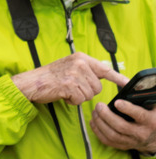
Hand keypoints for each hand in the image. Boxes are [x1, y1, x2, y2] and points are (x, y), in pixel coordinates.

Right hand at [11, 52, 127, 104]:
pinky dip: (71, 101)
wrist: (30, 82)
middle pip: (98, 86)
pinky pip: (80, 99)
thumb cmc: (50, 77)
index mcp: (81, 58)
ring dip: (78, 96)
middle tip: (71, 87)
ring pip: (90, 94)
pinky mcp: (69, 85)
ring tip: (65, 90)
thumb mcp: (69, 67)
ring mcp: (74, 74)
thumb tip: (102, 77)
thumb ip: (85, 70)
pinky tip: (62, 94)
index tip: (127, 83)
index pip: (104, 69)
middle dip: (86, 91)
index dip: (117, 78)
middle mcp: (80, 63)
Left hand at [91, 99, 155, 153]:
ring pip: (112, 135)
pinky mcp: (124, 146)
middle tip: (99, 105)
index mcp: (150, 121)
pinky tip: (93, 122)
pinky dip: (98, 132)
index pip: (139, 115)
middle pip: (121, 126)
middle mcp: (141, 133)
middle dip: (107, 115)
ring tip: (95, 112)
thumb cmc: (152, 116)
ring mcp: (132, 141)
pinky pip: (108, 141)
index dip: (127, 109)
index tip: (117, 102)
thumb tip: (137, 85)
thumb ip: (145, 97)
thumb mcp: (153, 106)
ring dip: (100, 123)